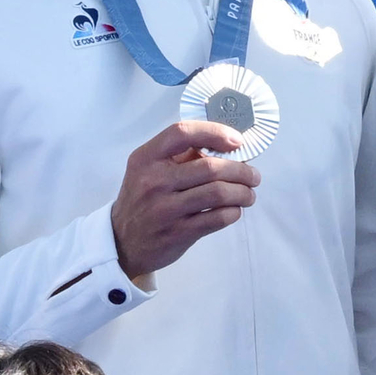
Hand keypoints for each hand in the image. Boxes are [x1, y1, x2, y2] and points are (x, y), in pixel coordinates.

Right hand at [110, 121, 260, 284]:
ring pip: (218, 192)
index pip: (183, 133)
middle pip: (210, 167)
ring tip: (249, 194)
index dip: (215, 132)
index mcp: (146, 158)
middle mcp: (154, 181)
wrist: (122, 242)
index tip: (237, 141)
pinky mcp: (177, 233)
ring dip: (243, 192)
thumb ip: (181, 155)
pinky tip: (234, 210)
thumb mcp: (149, 170)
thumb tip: (228, 147)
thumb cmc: (143, 199)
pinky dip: (233, 212)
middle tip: (253, 175)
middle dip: (241, 170)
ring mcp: (165, 208)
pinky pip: (217, 218)